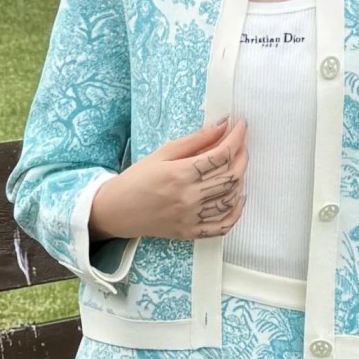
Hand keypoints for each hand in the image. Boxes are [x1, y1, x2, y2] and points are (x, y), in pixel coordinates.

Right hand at [89, 119, 248, 240]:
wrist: (115, 211)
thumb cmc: (137, 179)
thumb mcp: (162, 153)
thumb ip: (195, 140)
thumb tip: (222, 125)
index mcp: (180, 174)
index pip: (221, 154)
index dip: (237, 138)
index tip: (241, 126)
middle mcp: (189, 197)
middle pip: (231, 175)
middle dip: (243, 155)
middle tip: (242, 143)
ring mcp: (191, 217)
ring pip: (231, 198)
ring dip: (241, 179)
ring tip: (238, 165)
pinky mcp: (191, 232)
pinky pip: (223, 225)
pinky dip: (236, 212)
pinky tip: (238, 197)